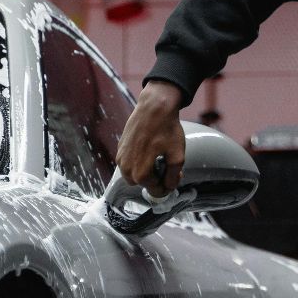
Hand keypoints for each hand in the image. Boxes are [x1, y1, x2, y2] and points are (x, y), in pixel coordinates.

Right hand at [116, 79, 185, 195]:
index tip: (174, 177)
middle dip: (156, 180)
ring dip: (146, 172)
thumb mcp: (177, 156)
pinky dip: (139, 162)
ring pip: (134, 175)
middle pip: (143, 184)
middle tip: (167, 168)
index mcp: (140, 173)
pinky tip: (150, 151)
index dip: (167, 187)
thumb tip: (169, 186)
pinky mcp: (120, 148)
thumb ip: (173, 177)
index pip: (155, 191)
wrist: (154, 107)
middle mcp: (126, 167)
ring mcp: (121, 157)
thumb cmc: (166, 129)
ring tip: (158, 159)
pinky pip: (129, 163)